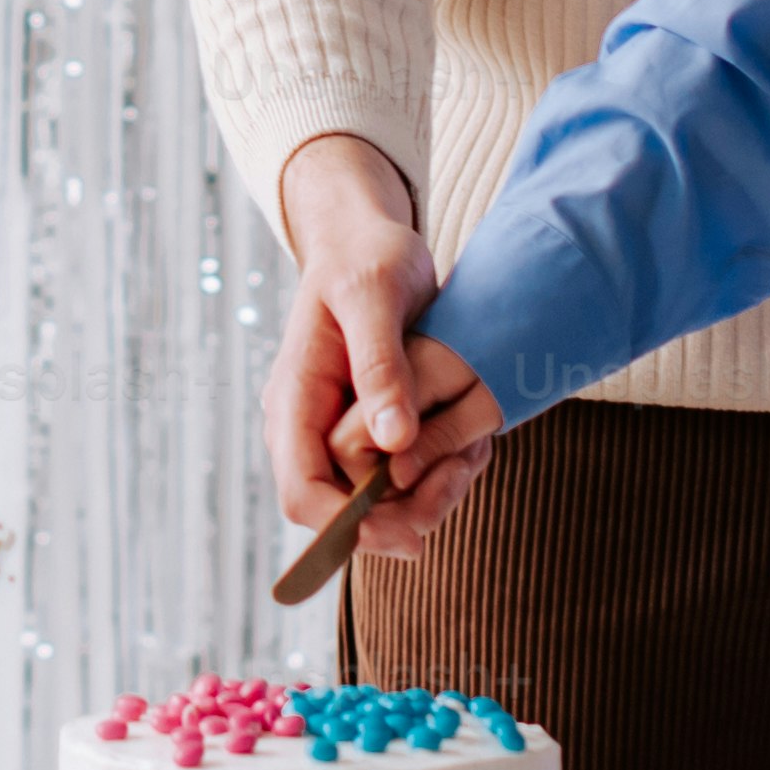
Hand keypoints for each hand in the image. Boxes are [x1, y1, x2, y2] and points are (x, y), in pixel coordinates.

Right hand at [267, 138, 506, 560]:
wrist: (369, 238)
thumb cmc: (367, 255)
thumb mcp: (375, 295)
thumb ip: (380, 365)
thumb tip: (393, 441)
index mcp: (295, 398)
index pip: (303, 494)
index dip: (351, 526)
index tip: (414, 531)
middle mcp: (308, 426)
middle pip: (343, 513)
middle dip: (403, 516)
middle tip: (463, 477)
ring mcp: (336, 429)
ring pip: (375, 504)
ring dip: (427, 497)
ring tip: (473, 455)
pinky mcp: (368, 428)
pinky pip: (397, 477)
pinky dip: (435, 474)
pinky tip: (469, 444)